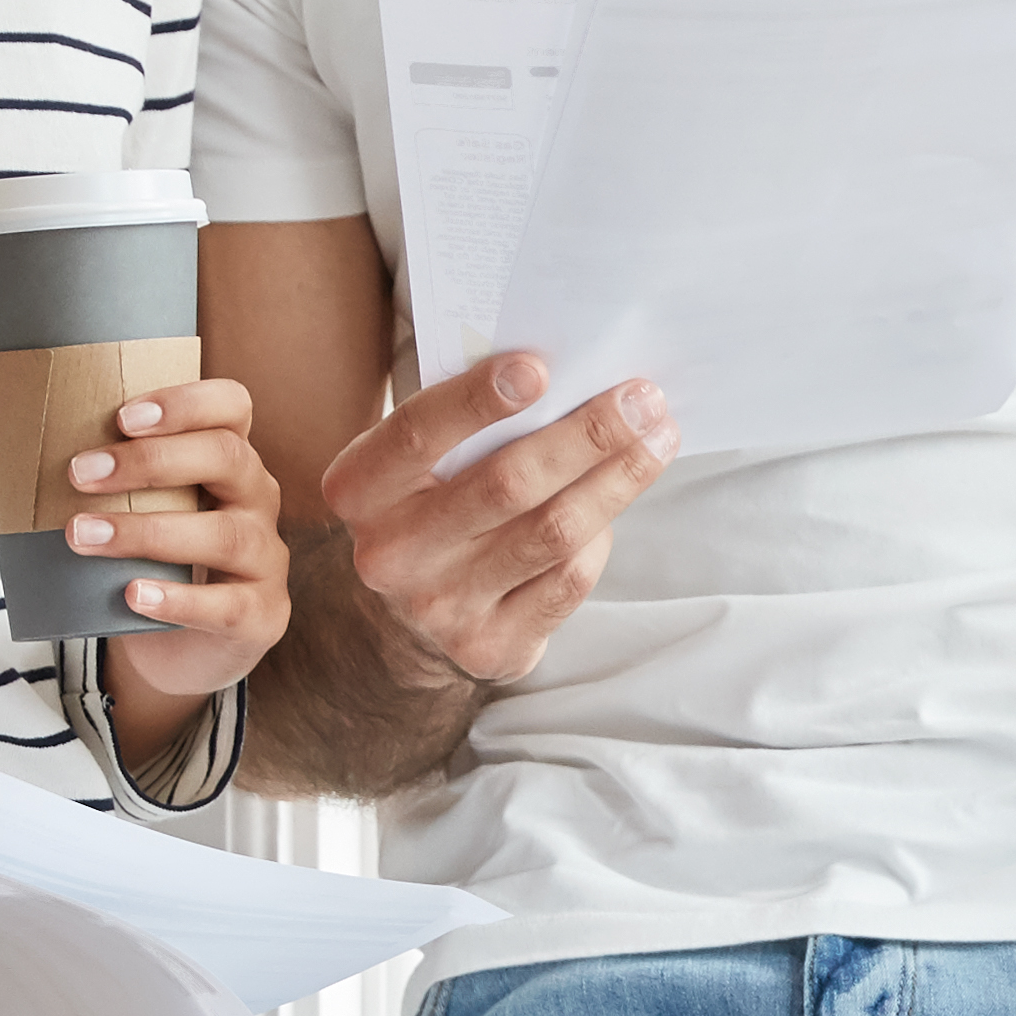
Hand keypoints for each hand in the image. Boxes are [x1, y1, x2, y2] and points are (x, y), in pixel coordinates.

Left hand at [0, 377, 290, 712]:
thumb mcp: (90, 511)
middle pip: (228, 458)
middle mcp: (253, 498)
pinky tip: (132, 595)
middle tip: (77, 475)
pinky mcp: (258, 616)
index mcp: (222, 455)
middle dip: (151, 462)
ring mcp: (263, 558)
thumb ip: (20, 484)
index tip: (121, 414)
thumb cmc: (136, 555)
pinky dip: (179, 600)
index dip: (187, 401)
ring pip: (225, 532)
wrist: (175, 645)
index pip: (231, 406)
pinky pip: (228, 605)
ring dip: (150, 529)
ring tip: (81, 535)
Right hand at [318, 350, 678, 692]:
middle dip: (585, 437)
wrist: (402, 621)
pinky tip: (618, 498)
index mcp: (358, 491)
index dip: (474, 401)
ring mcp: (440, 607)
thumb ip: (464, 424)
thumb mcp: (415, 464)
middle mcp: (391, 554)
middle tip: (640, 400)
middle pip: (506, 485)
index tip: (537, 369)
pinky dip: (601, 536)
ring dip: (617, 480)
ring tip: (656, 438)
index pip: (415, 435)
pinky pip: (567, 581)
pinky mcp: (490, 647)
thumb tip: (569, 377)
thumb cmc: (427, 507)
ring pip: (551, 533)